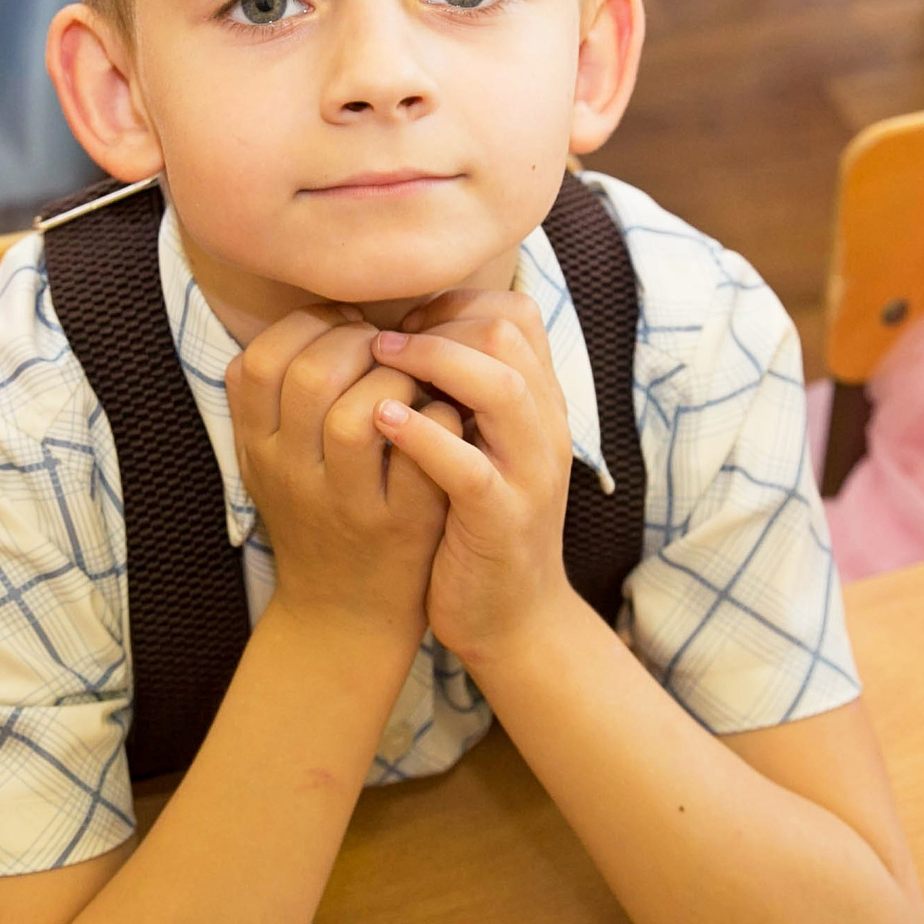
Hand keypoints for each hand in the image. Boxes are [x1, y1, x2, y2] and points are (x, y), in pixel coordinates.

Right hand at [228, 305, 459, 649]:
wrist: (344, 615)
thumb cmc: (317, 515)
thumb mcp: (273, 458)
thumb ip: (278, 393)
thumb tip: (321, 311)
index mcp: (258, 449)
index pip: (259, 361)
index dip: (307, 327)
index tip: (342, 325)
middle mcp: (293, 475)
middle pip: (310, 375)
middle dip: (357, 342)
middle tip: (384, 347)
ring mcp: (347, 503)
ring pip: (360, 414)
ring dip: (398, 378)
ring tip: (413, 378)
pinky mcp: (402, 527)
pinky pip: (423, 453)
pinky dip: (441, 418)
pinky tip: (447, 412)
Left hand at [370, 291, 577, 666]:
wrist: (512, 617)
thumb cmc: (478, 524)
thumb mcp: (484, 446)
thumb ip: (466, 393)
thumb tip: (410, 329)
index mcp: (540, 404)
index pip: (515, 313)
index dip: (453, 305)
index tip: (403, 326)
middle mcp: (544, 428)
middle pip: (509, 334)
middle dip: (437, 324)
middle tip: (380, 341)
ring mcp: (528, 473)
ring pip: (500, 387)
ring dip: (432, 363)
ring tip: (378, 362)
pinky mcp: (502, 519)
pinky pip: (468, 465)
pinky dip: (423, 436)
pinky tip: (382, 422)